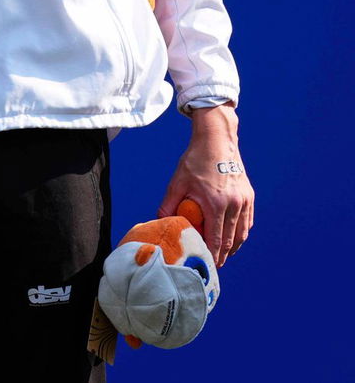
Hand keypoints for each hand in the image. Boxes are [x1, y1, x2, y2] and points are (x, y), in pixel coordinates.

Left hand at [158, 104, 253, 265]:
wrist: (217, 140)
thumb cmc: (194, 161)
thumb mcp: (177, 183)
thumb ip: (168, 205)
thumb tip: (159, 222)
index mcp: (216, 204)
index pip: (216, 239)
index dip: (212, 255)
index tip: (206, 266)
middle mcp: (235, 204)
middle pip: (231, 241)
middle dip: (222, 256)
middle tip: (213, 266)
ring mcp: (245, 200)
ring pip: (242, 233)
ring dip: (233, 247)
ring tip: (222, 256)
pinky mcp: (249, 196)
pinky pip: (247, 222)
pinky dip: (240, 233)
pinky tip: (232, 239)